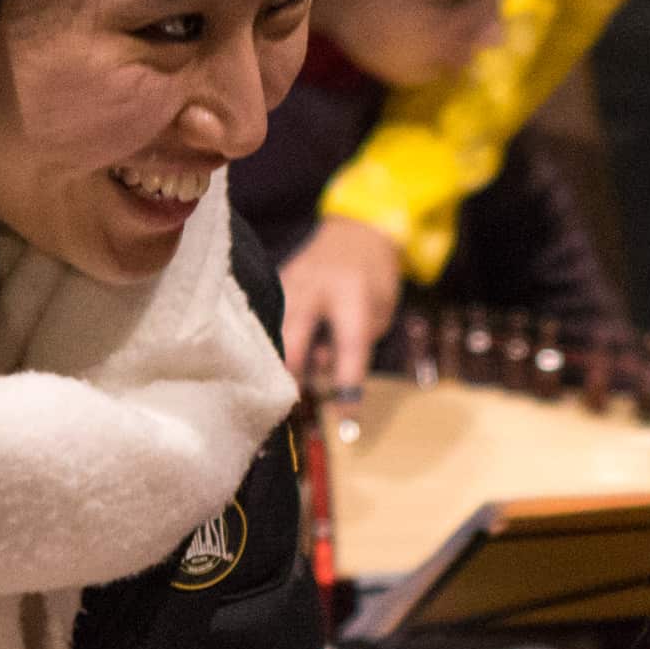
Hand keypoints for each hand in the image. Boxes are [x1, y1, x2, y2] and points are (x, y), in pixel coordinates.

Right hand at [279, 217, 407, 392]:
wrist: (355, 232)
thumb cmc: (374, 278)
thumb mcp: (379, 312)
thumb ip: (356, 343)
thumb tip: (324, 375)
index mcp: (351, 292)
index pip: (349, 345)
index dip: (347, 383)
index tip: (346, 416)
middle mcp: (314, 286)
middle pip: (294, 340)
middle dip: (292, 376)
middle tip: (294, 403)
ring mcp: (289, 283)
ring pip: (274, 333)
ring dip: (279, 361)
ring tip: (284, 383)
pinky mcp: (275, 285)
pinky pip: (269, 322)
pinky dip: (274, 345)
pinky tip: (274, 360)